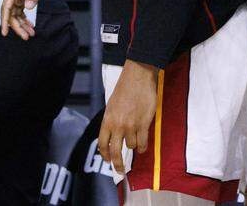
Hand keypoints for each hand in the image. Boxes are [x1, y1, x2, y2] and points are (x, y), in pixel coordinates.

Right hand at [1, 0, 52, 38]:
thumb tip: (28, 8)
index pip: (6, 8)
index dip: (4, 21)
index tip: (4, 33)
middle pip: (11, 14)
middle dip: (18, 26)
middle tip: (27, 37)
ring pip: (17, 14)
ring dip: (23, 24)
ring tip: (31, 34)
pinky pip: (22, 10)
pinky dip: (26, 18)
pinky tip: (31, 25)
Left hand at [98, 60, 157, 174]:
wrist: (138, 76)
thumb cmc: (125, 88)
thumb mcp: (112, 106)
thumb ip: (112, 122)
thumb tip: (113, 136)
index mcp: (107, 120)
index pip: (102, 144)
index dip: (105, 155)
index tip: (108, 160)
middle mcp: (118, 126)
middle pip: (115, 152)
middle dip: (117, 164)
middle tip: (120, 170)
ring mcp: (131, 126)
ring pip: (132, 146)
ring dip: (134, 146)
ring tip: (137, 140)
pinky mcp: (144, 124)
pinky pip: (143, 143)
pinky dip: (143, 147)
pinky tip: (143, 145)